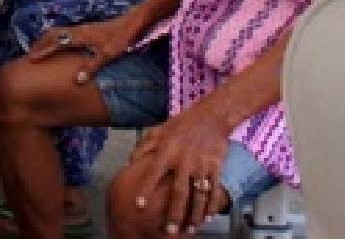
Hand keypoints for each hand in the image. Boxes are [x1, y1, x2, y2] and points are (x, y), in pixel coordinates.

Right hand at [26, 16, 138, 84]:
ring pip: (58, 31)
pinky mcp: (87, 29)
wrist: (132, 22)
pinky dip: (56, 38)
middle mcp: (78, 30)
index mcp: (80, 36)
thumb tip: (77, 80)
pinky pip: (65, 32)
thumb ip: (92, 66)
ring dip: (47, 40)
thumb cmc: (121, 38)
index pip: (56, 42)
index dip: (44, 50)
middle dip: (41, 44)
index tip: (32, 58)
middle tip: (31, 55)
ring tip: (40, 49)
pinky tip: (60, 46)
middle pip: (53, 34)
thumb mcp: (108, 55)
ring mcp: (82, 28)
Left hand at [129, 105, 231, 234]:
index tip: (139, 205)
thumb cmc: (181, 124)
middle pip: (178, 192)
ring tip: (189, 230)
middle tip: (169, 231)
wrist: (211, 117)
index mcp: (167, 150)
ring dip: (194, 215)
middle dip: (174, 213)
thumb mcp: (158, 130)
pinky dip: (210, 206)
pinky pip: (213, 190)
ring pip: (198, 195)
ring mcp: (201, 164)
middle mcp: (184, 160)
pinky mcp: (215, 166)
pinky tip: (207, 219)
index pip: (153, 173)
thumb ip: (143, 147)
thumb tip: (129, 162)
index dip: (145, 189)